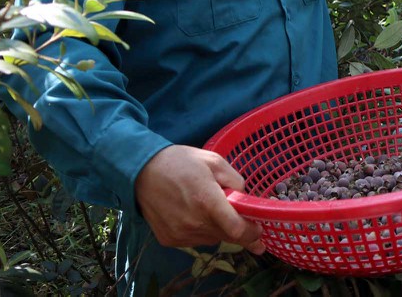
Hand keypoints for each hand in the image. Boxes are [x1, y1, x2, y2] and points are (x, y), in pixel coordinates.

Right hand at [134, 144, 264, 254]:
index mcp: (207, 202)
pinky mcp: (169, 240)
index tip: (259, 230)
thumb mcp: (214, 161)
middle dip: (238, 229)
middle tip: (240, 218)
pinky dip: (201, 231)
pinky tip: (194, 214)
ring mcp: (180, 234)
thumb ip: (235, 181)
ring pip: (212, 239)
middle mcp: (194, 223)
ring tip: (208, 208)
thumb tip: (246, 200)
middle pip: (226, 236)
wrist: (142, 171)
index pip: (237, 230)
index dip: (252, 233)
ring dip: (218, 229)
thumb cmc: (181, 162)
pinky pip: (195, 240)